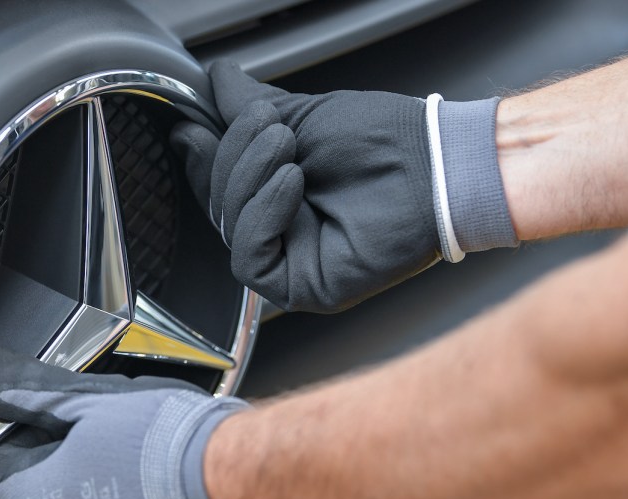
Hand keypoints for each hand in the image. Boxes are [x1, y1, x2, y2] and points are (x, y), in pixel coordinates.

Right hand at [171, 60, 441, 312]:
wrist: (435, 165)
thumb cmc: (386, 143)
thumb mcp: (303, 116)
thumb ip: (252, 108)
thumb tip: (217, 82)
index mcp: (279, 197)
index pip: (220, 186)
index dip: (203, 159)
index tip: (192, 127)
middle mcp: (282, 232)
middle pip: (219, 206)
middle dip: (234, 158)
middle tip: (270, 127)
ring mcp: (291, 262)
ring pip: (229, 231)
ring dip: (249, 178)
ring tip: (285, 145)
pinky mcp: (302, 287)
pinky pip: (250, 261)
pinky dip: (261, 215)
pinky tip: (291, 181)